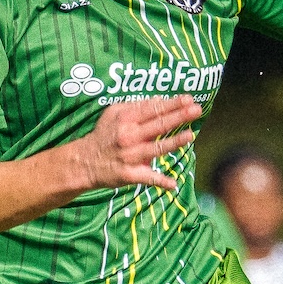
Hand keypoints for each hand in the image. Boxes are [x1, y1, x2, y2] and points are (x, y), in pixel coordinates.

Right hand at [74, 95, 199, 192]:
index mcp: (125, 119)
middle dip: (179, 117)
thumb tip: (159, 100)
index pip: (152, 109)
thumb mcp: (113, 114)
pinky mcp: (130, 174)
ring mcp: (130, 156)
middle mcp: (128, 136)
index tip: (189, 99)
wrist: (85, 162)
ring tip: (190, 135)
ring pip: (156, 148)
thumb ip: (135, 106)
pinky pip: (148, 178)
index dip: (172, 103)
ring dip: (174, 142)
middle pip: (157, 125)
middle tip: (197, 110)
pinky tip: (173, 184)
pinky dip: (161, 182)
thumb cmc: (104, 134)